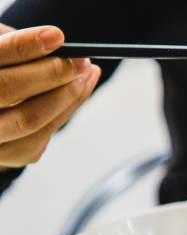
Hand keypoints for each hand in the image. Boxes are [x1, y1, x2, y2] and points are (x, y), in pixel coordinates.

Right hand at [0, 24, 99, 168]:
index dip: (24, 46)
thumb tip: (54, 42)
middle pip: (9, 89)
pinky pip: (44, 134)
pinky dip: (67, 109)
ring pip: (31, 118)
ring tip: (88, 73)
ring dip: (68, 94)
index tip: (56, 36)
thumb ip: (13, 44)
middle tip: (80, 60)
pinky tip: (80, 90)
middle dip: (51, 72)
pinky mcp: (8, 155)